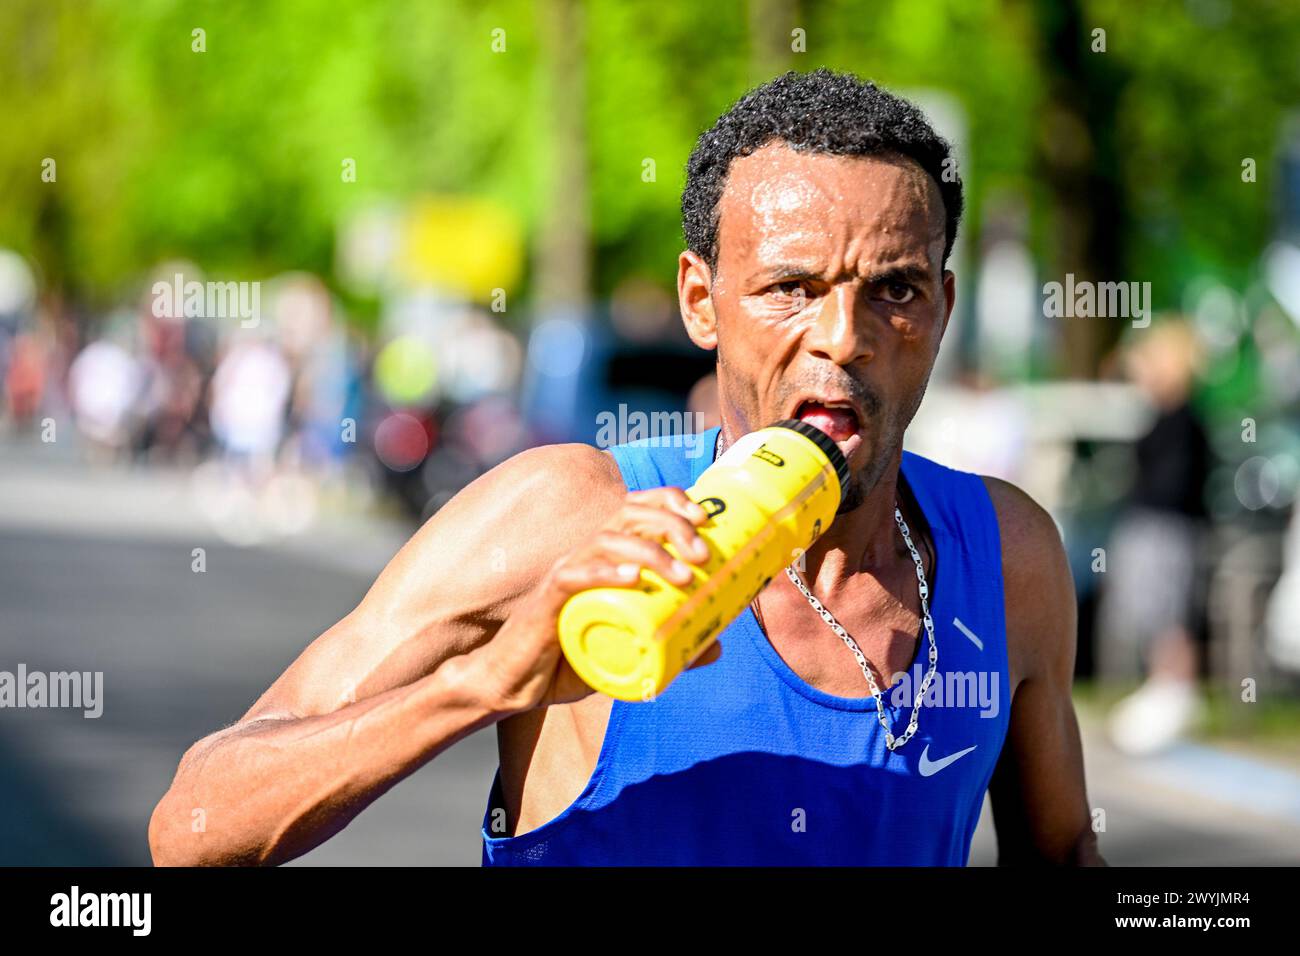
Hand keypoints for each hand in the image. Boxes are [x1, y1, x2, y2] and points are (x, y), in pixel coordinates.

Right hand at [467, 486, 719, 712]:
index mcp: (607, 556)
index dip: (671, 502)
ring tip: (682, 575)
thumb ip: (670, 646)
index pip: (638, 508)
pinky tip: (631, 578)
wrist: (515, 684)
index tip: (705, 517)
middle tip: (702, 554)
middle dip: (671, 524)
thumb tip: (715, 647)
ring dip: (649, 551)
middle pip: (629, 515)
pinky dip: (603, 573)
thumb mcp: (630, 652)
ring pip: (606, 541)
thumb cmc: (570, 658)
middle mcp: (587, 555)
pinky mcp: (546, 603)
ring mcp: (567, 575)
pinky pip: (572, 577)